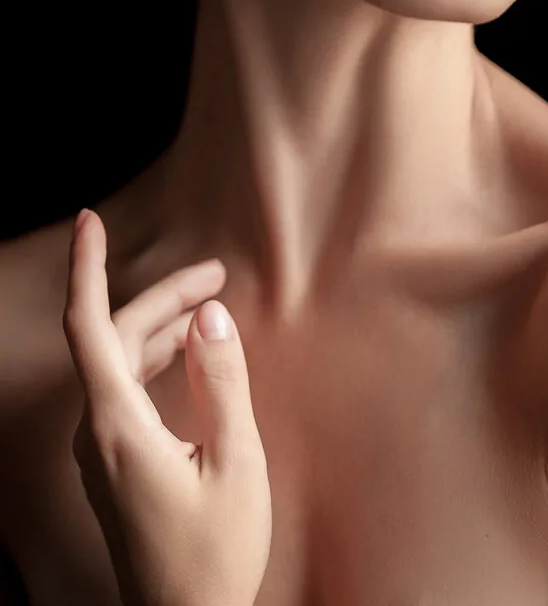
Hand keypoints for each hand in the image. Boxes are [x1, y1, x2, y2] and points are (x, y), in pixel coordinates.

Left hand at [63, 209, 271, 605]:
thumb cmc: (214, 551)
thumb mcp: (235, 461)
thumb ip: (223, 383)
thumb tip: (212, 316)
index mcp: (117, 424)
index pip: (89, 325)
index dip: (87, 267)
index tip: (89, 221)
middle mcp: (97, 428)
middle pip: (117, 337)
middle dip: (164, 298)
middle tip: (216, 274)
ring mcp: (101, 444)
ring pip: (122, 361)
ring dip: (164, 327)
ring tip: (210, 306)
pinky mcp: (115, 456)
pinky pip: (128, 387)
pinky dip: (158, 359)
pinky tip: (188, 354)